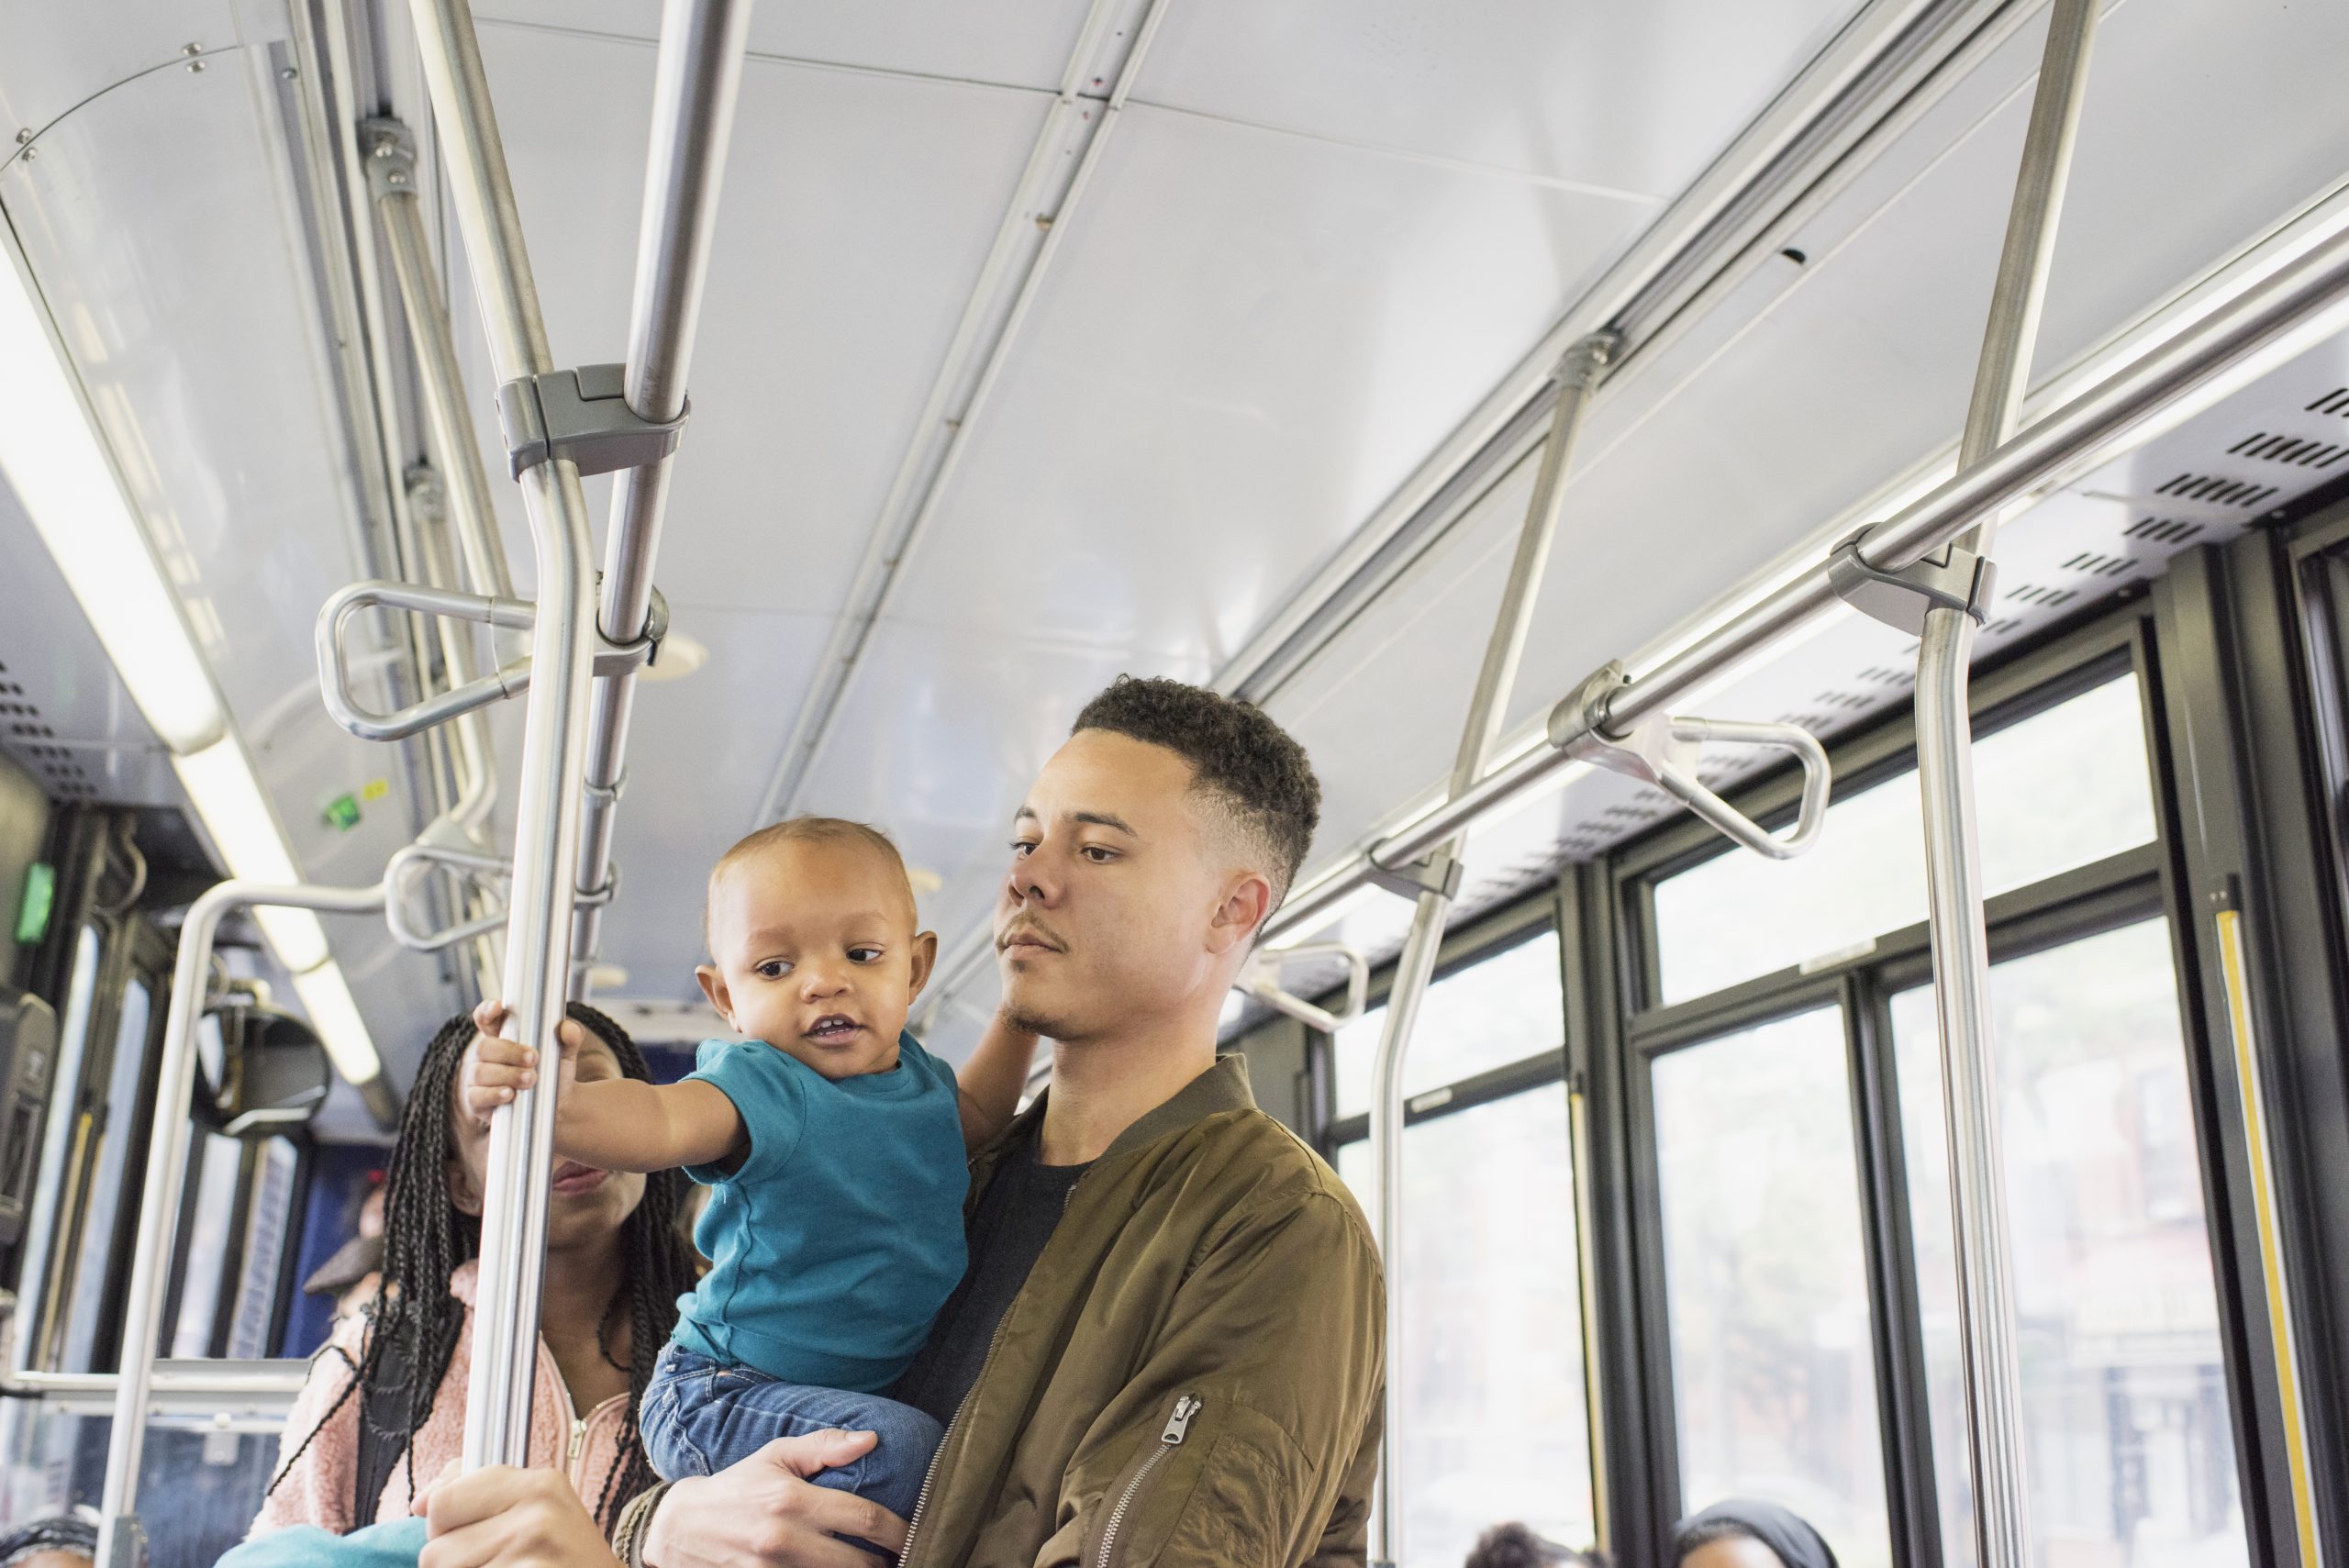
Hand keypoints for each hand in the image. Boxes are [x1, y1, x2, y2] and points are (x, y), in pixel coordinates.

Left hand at [415, 1462, 619, 1567]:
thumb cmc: (562, 1559)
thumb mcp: (535, 1511)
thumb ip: (474, 1489)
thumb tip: (420, 1502)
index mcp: (540, 1484)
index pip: (441, 1503)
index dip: (445, 1529)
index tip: (478, 1538)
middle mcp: (539, 1515)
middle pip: (434, 1552)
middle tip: (499, 1566)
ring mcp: (533, 1557)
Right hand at [457, 1001, 583, 1127]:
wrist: (557, 1105)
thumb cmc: (553, 1072)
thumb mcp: (565, 1053)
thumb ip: (570, 1038)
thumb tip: (568, 1029)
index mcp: (502, 1036)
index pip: (486, 1018)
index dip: (487, 1011)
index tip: (498, 1007)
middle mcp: (486, 1056)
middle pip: (486, 1047)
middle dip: (509, 1052)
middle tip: (533, 1058)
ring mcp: (477, 1079)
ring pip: (481, 1072)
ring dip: (507, 1075)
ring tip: (530, 1079)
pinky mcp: (477, 1102)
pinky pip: (477, 1096)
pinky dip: (494, 1094)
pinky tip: (509, 1095)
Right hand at [643, 1430, 909, 1567]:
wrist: (680, 1528)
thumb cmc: (738, 1486)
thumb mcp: (775, 1455)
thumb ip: (823, 1447)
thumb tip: (870, 1439)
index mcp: (792, 1499)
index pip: (865, 1518)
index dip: (900, 1530)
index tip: (916, 1533)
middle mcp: (783, 1538)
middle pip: (859, 1563)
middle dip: (886, 1562)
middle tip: (903, 1555)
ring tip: (874, 1565)